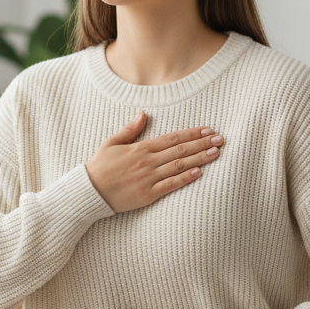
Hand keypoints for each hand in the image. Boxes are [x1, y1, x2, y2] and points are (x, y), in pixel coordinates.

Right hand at [84, 111, 223, 213]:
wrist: (89, 191)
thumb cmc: (99, 166)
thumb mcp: (111, 143)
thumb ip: (130, 129)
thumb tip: (143, 114)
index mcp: (140, 148)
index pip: (172, 138)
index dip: (192, 134)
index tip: (207, 130)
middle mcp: (147, 161)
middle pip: (180, 150)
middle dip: (202, 144)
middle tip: (220, 139)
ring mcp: (148, 178)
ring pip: (179, 166)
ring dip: (200, 159)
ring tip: (216, 153)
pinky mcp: (148, 194)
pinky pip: (170, 185)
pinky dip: (185, 178)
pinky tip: (199, 173)